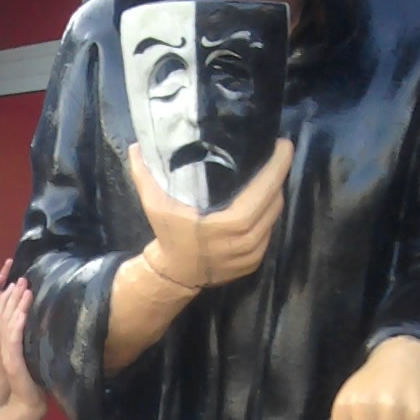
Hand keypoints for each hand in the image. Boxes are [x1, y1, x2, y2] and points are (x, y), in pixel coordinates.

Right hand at [0, 278, 44, 417]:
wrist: (27, 403)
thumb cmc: (33, 381)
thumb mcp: (32, 354)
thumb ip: (31, 340)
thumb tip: (43, 322)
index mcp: (6, 343)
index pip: (2, 315)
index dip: (6, 298)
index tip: (16, 284)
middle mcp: (3, 345)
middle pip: (2, 314)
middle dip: (11, 295)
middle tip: (21, 279)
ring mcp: (7, 352)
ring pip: (7, 322)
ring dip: (16, 303)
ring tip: (24, 288)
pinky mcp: (13, 360)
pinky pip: (14, 338)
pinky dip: (17, 322)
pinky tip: (23, 311)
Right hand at [128, 139, 290, 290]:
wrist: (174, 275)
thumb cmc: (169, 236)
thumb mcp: (154, 205)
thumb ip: (145, 175)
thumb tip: (136, 146)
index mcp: (231, 224)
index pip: (265, 190)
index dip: (277, 166)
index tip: (283, 145)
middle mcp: (247, 239)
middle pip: (275, 200)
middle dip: (278, 175)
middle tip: (277, 152)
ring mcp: (253, 253)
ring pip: (274, 215)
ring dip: (274, 194)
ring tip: (271, 172)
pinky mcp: (255, 261)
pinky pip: (268, 230)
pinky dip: (266, 214)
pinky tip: (261, 200)